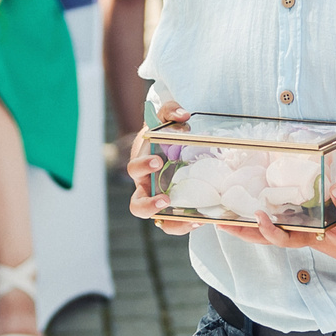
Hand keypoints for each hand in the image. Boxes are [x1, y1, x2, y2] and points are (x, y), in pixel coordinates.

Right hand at [127, 101, 205, 233]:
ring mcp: (159, 200)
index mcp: (142, 167)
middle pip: (137, 204)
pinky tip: (201, 220)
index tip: (157, 162)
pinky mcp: (174, 208)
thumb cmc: (164, 132)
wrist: (170, 144)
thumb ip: (171, 110)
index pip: (134, 170)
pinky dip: (185, 224)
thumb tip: (183, 115)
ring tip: (189, 220)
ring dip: (170, 223)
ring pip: (157, 220)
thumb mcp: (165, 117)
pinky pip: (175, 222)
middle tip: (164, 199)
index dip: (143, 167)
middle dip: (148, 205)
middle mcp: (146, 187)